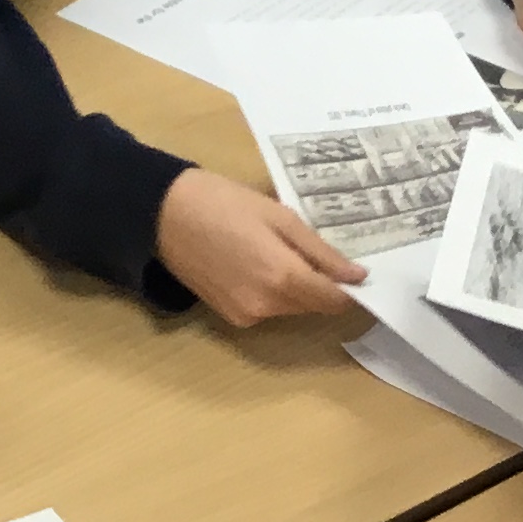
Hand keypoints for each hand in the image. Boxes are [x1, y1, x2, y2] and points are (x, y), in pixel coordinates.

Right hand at [157, 168, 366, 324]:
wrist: (164, 215)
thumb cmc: (225, 203)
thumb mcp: (280, 217)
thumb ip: (321, 252)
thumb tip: (357, 275)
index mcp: (283, 279)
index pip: (335, 300)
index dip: (351, 289)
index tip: (358, 272)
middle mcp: (268, 307)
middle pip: (314, 306)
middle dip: (322, 285)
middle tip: (315, 250)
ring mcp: (247, 316)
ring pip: (291, 309)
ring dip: (298, 289)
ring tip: (280, 251)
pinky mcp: (230, 317)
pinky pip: (268, 310)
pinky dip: (274, 293)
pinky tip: (258, 264)